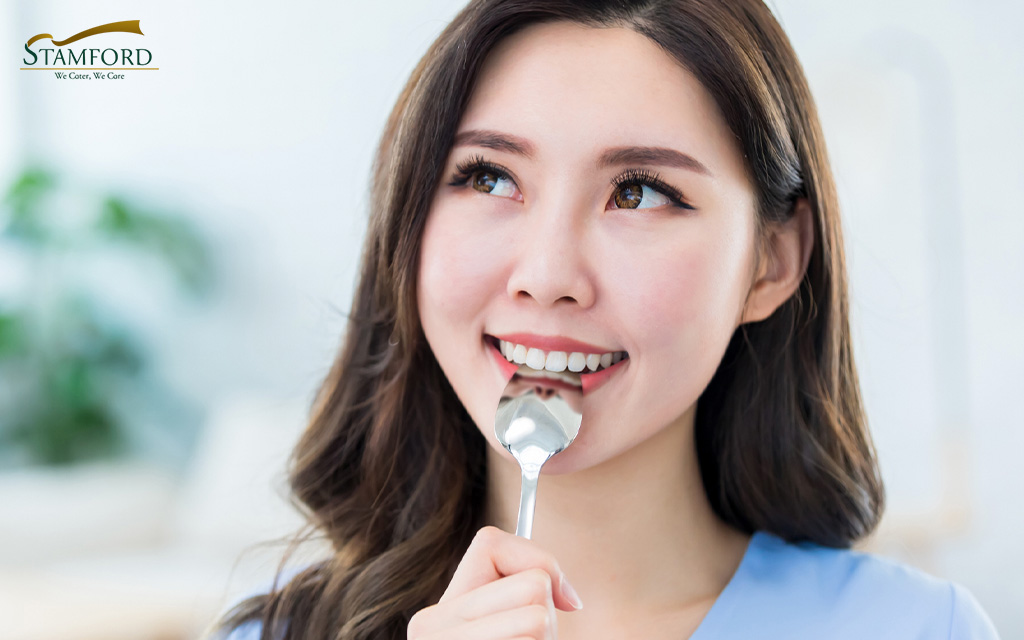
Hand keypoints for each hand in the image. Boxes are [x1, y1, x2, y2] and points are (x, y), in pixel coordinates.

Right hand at [407, 526, 583, 639]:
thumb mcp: (509, 623)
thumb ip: (522, 587)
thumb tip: (569, 597)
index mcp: (435, 614)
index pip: (491, 542)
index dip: (535, 563)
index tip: (546, 603)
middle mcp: (428, 628)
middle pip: (531, 583)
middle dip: (546, 617)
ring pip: (538, 617)